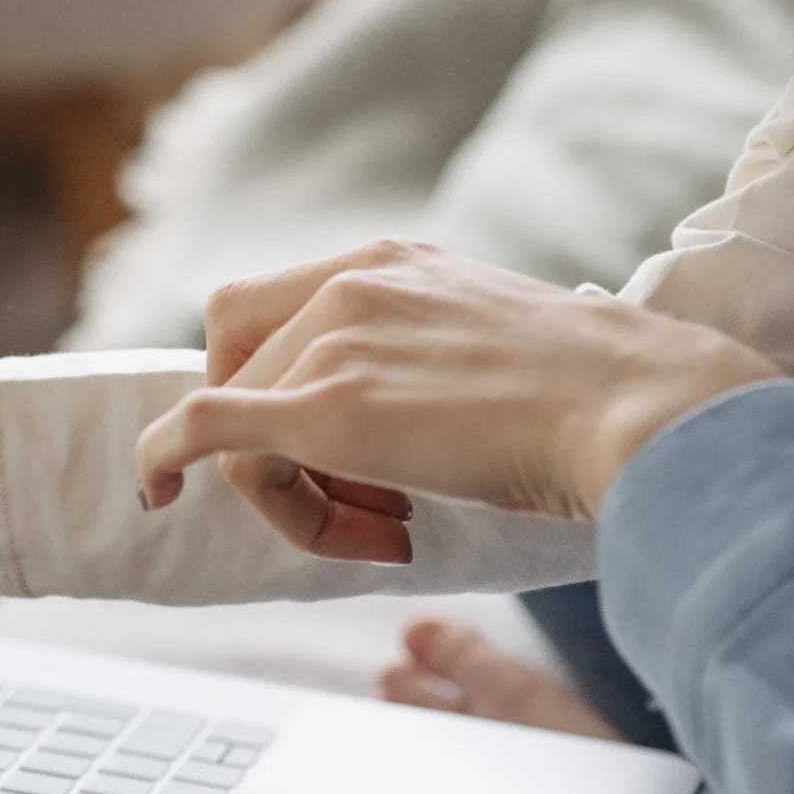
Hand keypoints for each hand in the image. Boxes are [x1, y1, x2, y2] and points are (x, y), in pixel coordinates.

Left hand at [140, 240, 778, 544]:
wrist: (640, 409)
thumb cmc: (601, 400)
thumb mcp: (501, 350)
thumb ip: (442, 362)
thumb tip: (443, 418)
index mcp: (392, 260)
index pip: (275, 310)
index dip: (280, 384)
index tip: (353, 456)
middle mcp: (352, 280)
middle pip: (243, 360)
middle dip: (277, 440)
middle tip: (365, 506)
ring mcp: (335, 340)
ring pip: (242, 420)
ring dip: (289, 492)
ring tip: (380, 534)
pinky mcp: (326, 411)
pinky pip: (200, 430)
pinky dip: (162, 460)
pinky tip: (153, 496)